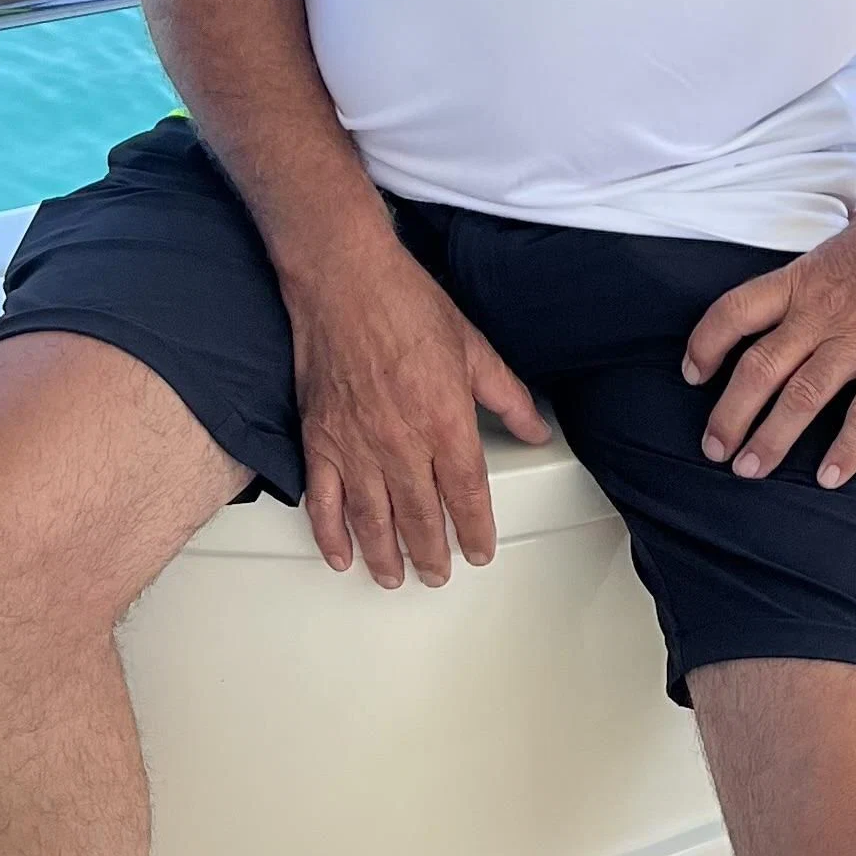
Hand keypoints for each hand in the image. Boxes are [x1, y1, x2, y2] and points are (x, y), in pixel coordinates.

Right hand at [283, 237, 551, 587]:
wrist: (344, 278)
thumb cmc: (405, 303)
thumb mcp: (473, 346)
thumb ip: (507, 396)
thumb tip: (536, 428)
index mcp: (445, 420)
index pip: (467, 494)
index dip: (475, 530)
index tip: (479, 551)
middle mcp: (401, 443)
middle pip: (420, 518)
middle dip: (432, 553)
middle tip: (438, 573)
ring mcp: (355, 446)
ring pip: (373, 520)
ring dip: (386, 556)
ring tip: (396, 577)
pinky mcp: (319, 440)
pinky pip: (323, 502)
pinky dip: (331, 535)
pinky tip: (341, 556)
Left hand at [681, 174, 855, 490]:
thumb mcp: (846, 244)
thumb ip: (825, 278)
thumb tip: (818, 293)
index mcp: (804, 278)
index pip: (734, 312)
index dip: (705, 345)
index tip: (693, 372)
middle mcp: (821, 311)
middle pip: (757, 368)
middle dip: (729, 414)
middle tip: (715, 448)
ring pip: (800, 397)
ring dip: (771, 438)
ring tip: (750, 468)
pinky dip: (846, 448)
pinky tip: (831, 477)